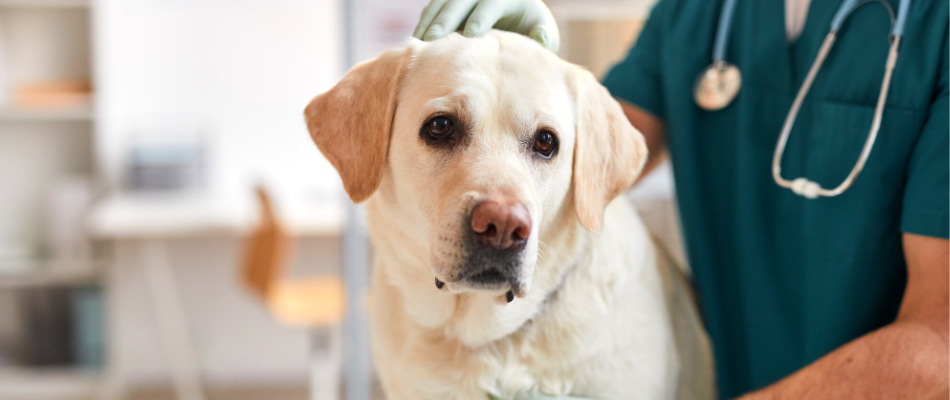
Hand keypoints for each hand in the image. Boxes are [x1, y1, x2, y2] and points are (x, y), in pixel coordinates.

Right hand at [412, 0, 559, 52]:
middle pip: (461, 0)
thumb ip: (544, 37)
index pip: (491, 3)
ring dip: (429, 20)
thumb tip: (542, 38)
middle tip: (432, 39)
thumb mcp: (543, 31)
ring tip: (418, 41)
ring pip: (442, 1)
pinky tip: (417, 40)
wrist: (518, 16)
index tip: (469, 35)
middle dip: (446, 18)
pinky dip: (425, 21)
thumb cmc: (531, 29)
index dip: (480, 17)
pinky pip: (435, 6)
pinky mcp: (453, 1)